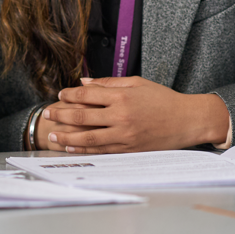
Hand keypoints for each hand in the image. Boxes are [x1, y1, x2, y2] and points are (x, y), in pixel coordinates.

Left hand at [42, 76, 230, 153]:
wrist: (187, 120)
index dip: (70, 95)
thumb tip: (84, 83)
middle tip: (47, 115)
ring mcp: (125, 136)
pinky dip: (85, 149)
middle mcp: (121, 117)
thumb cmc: (164, 99)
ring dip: (67, 137)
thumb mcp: (137, 83)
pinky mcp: (129, 149)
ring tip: (53, 135)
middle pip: (83, 117)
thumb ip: (109, 83)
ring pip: (88, 138)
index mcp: (122, 97)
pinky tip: (72, 147)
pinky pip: (102, 150)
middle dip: (61, 116)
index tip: (60, 95)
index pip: (87, 95)